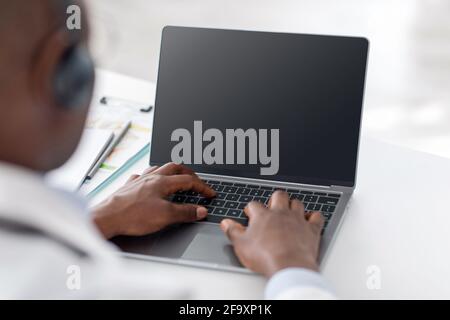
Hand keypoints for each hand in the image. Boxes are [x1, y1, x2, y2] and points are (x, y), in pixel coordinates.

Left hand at [92, 163, 214, 238]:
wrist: (107, 217)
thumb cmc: (133, 216)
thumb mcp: (165, 216)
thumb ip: (185, 212)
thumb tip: (201, 210)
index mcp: (162, 182)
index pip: (189, 181)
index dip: (202, 187)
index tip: (210, 193)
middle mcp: (151, 177)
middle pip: (174, 167)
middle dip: (188, 172)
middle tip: (196, 179)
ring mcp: (139, 181)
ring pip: (158, 168)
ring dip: (170, 171)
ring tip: (175, 175)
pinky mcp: (128, 188)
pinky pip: (141, 176)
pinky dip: (149, 177)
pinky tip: (148, 182)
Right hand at [220, 191, 323, 277]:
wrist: (288, 266)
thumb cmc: (265, 256)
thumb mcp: (241, 245)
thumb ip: (233, 231)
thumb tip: (226, 223)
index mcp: (263, 216)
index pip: (254, 205)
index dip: (251, 209)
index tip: (250, 213)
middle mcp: (281, 213)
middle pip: (279, 195)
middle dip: (275, 199)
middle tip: (272, 206)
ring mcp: (297, 220)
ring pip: (297, 203)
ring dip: (293, 205)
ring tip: (289, 210)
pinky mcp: (311, 229)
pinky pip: (316, 217)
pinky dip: (314, 216)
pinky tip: (311, 218)